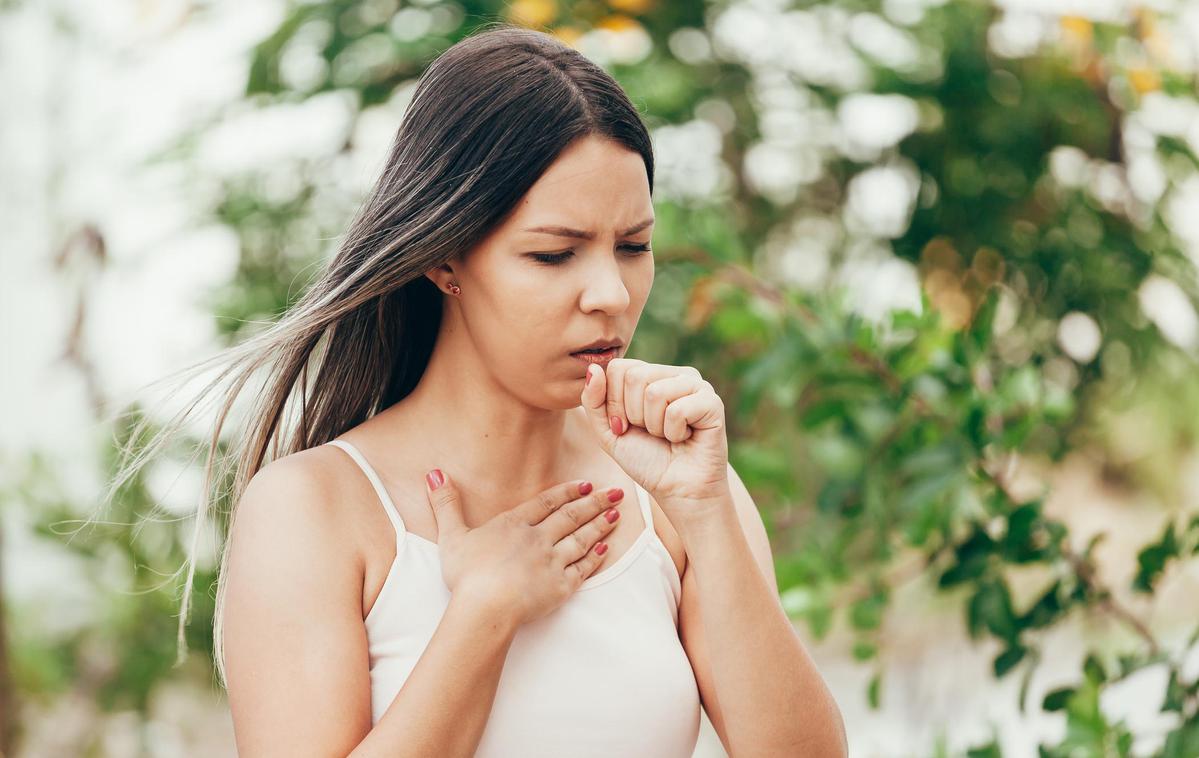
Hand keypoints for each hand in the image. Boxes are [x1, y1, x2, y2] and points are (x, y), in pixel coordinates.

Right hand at [422, 470, 627, 625]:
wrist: (486, 606)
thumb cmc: (466, 574)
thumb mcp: (451, 535)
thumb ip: (446, 504)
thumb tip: (435, 474)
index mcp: (514, 524)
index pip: (546, 503)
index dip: (566, 492)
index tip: (585, 484)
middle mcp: (538, 539)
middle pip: (571, 517)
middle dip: (594, 503)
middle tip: (615, 492)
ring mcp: (552, 562)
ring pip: (581, 539)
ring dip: (600, 525)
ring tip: (616, 514)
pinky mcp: (561, 587)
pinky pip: (583, 568)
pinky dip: (596, 557)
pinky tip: (606, 549)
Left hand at [579, 359, 730, 529]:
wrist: (677, 491)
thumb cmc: (645, 460)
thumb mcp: (608, 431)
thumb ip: (593, 400)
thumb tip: (593, 368)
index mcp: (652, 374)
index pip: (618, 367)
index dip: (614, 403)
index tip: (626, 426)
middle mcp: (675, 374)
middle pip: (635, 376)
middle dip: (633, 415)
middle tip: (651, 433)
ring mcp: (697, 385)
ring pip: (654, 392)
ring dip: (654, 426)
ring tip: (668, 435)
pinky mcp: (712, 402)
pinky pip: (677, 410)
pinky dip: (674, 433)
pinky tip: (685, 438)